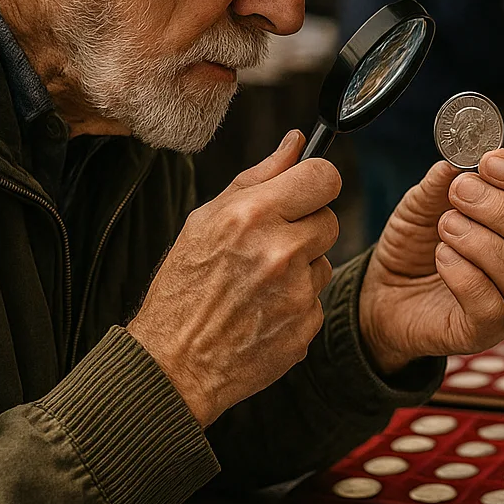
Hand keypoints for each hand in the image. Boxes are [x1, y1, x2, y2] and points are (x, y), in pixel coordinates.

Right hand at [128, 131, 339, 425]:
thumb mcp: (206, 220)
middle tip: (268, 248)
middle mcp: (280, 249)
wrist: (173, 362)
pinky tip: (263, 311)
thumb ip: (258, 177)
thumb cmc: (184, 287)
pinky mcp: (307, 324)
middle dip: (306, 229)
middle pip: (331, 219)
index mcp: (253, 215)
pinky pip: (317, 299)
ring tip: (259, 284)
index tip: (304, 194)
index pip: (324, 176)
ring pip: (325, 261)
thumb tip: (297, 141)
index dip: (316, 184)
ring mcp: (296, 290)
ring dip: (302, 268)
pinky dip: (297, 303)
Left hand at [358, 149, 503, 372]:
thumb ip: (438, 183)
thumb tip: (456, 160)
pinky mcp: (484, 330)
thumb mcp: (419, 205)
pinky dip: (465, 275)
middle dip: (499, 208)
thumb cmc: (413, 248)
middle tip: (458, 193)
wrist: (383, 295)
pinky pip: (490, 306)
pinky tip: (442, 257)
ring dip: (481, 242)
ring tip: (445, 227)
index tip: (489, 161)